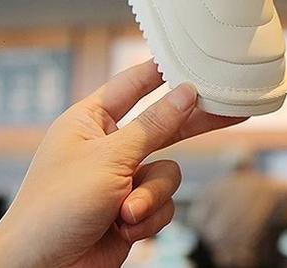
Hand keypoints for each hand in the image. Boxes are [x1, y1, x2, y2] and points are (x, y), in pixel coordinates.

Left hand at [0, 60, 244, 267]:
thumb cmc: (54, 208)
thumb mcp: (109, 159)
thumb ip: (154, 125)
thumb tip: (187, 92)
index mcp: (89, 121)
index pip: (132, 85)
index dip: (161, 70)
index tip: (192, 58)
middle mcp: (108, 146)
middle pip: (163, 125)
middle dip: (192, 125)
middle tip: (232, 108)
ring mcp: (122, 179)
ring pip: (168, 172)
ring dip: (151, 195)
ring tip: (126, 212)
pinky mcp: (132, 210)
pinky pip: (164, 203)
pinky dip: (149, 217)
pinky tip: (125, 228)